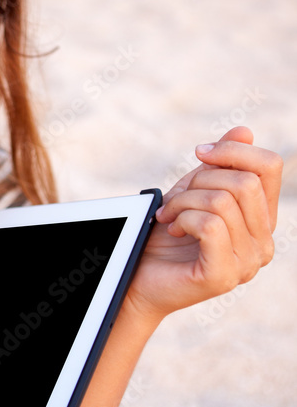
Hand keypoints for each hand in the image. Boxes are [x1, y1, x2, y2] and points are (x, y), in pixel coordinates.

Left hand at [125, 127, 281, 324]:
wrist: (138, 275)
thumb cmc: (166, 233)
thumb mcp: (194, 190)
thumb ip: (220, 164)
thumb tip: (244, 130)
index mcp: (262, 219)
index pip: (269, 166)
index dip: (233, 150)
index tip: (199, 154)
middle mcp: (264, 243)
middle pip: (245, 182)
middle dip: (200, 180)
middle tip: (174, 199)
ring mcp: (247, 263)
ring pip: (222, 202)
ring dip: (183, 202)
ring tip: (168, 216)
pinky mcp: (224, 276)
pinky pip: (210, 226)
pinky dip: (183, 219)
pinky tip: (172, 230)